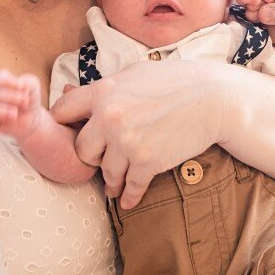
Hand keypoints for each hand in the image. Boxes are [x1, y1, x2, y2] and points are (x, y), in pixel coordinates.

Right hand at [0, 68, 43, 142]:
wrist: (32, 118)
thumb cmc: (29, 100)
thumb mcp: (34, 86)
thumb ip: (29, 81)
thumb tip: (20, 85)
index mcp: (1, 83)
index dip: (10, 82)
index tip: (21, 87)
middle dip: (13, 98)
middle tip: (24, 102)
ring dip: (2, 111)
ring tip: (15, 114)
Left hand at [52, 60, 229, 208]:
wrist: (212, 98)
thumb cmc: (173, 81)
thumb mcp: (134, 74)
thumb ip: (102, 88)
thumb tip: (69, 94)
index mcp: (103, 92)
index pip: (62, 112)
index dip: (63, 124)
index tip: (69, 133)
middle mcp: (110, 118)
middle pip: (81, 150)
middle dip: (90, 156)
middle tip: (98, 159)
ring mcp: (128, 143)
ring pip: (105, 172)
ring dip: (111, 180)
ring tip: (113, 185)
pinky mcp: (147, 163)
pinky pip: (130, 187)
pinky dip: (129, 196)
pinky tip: (127, 200)